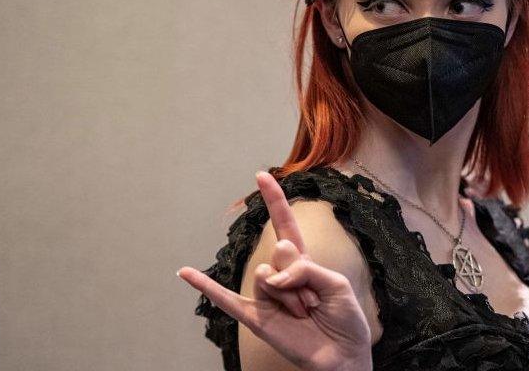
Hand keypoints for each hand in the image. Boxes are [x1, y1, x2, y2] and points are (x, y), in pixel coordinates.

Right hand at [178, 172, 371, 370]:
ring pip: (268, 278)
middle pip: (283, 255)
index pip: (285, 225)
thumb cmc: (345, 319)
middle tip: (315, 300)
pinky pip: (226, 300)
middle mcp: (281, 275)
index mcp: (303, 262)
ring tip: (303, 313)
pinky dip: (204, 287)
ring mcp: (267, 295)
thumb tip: (271, 272)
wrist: (342, 356)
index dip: (275, 201)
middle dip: (304, 278)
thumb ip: (305, 270)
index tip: (262, 176)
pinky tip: (184, 273)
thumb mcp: (336, 284)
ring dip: (291, 297)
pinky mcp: (257, 318)